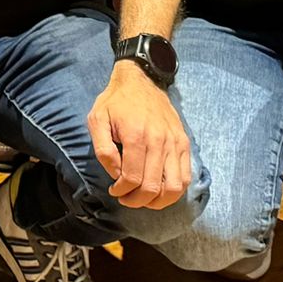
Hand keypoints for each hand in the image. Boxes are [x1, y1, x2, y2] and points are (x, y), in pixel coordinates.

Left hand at [86, 63, 190, 209]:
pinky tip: (160, 190)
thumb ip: (103, 150)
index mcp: (135, 135)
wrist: (141, 80)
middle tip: (126, 198)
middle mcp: (159, 141)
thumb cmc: (116, 101)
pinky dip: (174, 191)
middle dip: (137, 200)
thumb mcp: (97, 119)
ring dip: (159, 201)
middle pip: (153, 187)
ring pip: (174, 187)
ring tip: (144, 199)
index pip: (133, 178)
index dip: (122, 191)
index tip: (114, 190)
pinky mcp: (184, 143)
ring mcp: (175, 143)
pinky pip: (186, 177)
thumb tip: (116, 175)